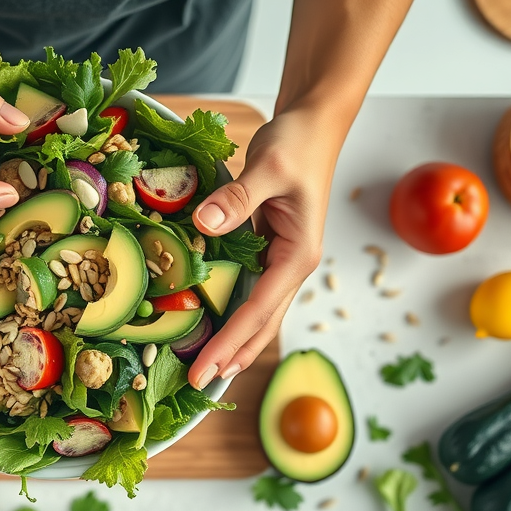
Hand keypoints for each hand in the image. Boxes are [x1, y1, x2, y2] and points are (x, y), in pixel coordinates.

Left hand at [188, 107, 336, 388]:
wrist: (312, 124)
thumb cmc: (298, 143)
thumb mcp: (269, 166)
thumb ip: (238, 198)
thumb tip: (205, 226)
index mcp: (299, 255)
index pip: (259, 311)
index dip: (229, 343)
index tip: (205, 370)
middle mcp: (292, 265)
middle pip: (261, 324)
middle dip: (231, 356)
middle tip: (197, 386)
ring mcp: (281, 259)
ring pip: (256, 312)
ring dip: (232, 341)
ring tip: (204, 368)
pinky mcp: (267, 249)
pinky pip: (247, 289)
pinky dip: (229, 310)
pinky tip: (209, 322)